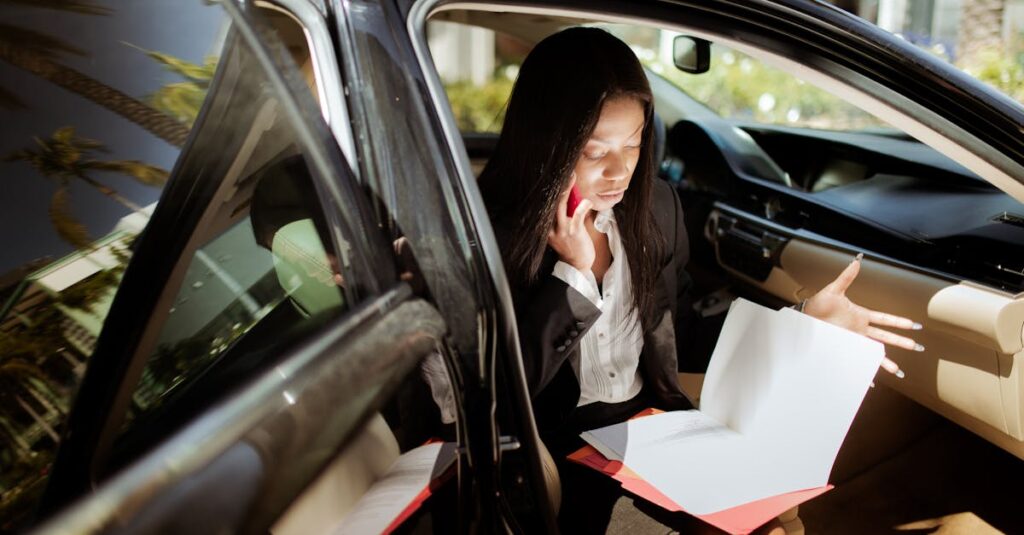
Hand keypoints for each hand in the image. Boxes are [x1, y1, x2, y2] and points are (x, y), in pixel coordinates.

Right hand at [547, 175, 594, 271]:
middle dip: (557, 186)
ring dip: (566, 191)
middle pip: (551, 202)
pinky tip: (587, 201)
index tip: (555, 176)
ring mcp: (561, 230)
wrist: (577, 265)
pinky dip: (582, 207)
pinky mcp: (572, 233)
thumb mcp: (563, 230)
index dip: (550, 190)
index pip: (546, 205)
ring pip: (560, 207)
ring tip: (571, 178)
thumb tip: (574, 197)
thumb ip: (566, 214)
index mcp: (546, 226)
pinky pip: (576, 217)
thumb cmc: (572, 245)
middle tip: (564, 172)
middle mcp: (550, 227)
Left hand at [803, 253, 922, 376]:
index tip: (914, 325)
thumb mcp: (834, 290)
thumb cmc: (818, 304)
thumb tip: (857, 260)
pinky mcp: (844, 348)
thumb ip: (847, 276)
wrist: (803, 318)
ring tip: (899, 372)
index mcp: (861, 316)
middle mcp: (860, 330)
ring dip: (887, 362)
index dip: (899, 322)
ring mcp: (853, 340)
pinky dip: (864, 371)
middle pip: (886, 338)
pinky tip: (871, 381)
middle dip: (902, 342)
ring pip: (875, 353)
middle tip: (918, 348)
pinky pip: (857, 361)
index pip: (885, 319)